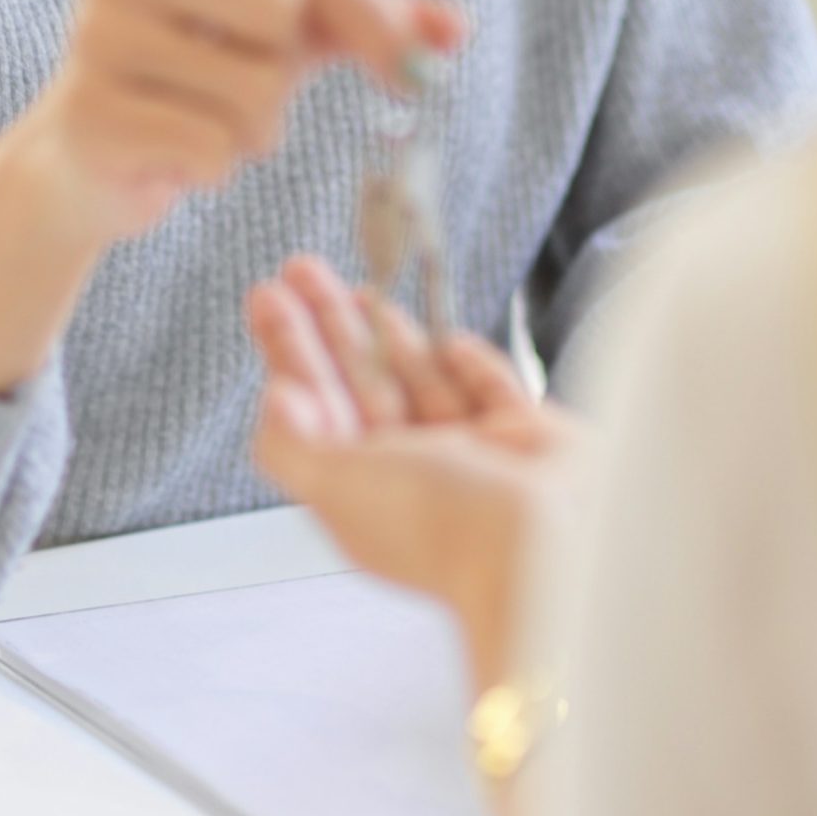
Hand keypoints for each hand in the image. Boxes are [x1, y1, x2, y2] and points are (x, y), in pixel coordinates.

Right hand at [0, 0, 464, 397]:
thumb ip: (378, 17)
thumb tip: (458, 29)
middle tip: (248, 77)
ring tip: (207, 115)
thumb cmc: (205, 65)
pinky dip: (218, 164)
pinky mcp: (87, 115)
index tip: (417, 69)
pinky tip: (176, 150)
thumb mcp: (294, 26)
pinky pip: (215, 149)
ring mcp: (91, 33)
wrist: (92, 151)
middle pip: (282, 8)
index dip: (373, 11)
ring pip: (255, 89)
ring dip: (257, 125)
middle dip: (288, 64)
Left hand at [246, 257, 582, 686]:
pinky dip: (468, 362)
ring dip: (388, 331)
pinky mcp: (525, 440)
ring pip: (419, 379)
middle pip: (360, 382)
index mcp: (361, 487)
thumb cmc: (442, 526)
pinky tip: (446, 334)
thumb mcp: (339, 487)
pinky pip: (489, 389)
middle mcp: (411, 471)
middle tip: (301, 268)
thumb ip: (292, 448)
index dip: (289, 350)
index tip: (269, 299)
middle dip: (329, 324)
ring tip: (363, 280)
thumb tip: (273, 402)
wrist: (547, 547)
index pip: (315, 403)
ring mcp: (470, 455)